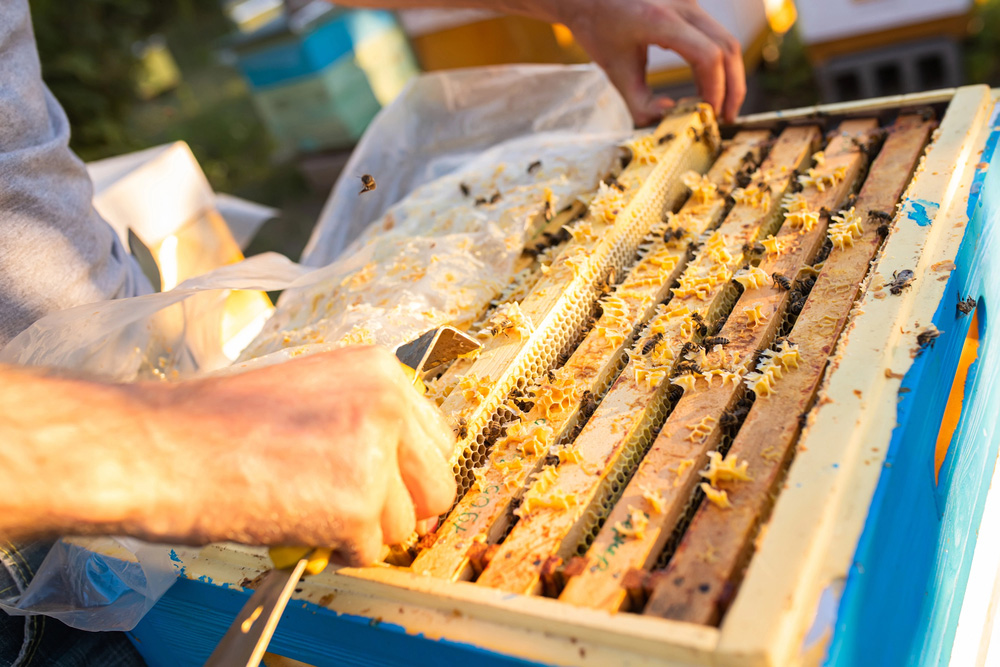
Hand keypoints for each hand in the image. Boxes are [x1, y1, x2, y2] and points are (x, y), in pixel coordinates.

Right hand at [143, 346, 456, 565]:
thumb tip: (401, 476)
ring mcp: (375, 454)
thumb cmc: (215, 423)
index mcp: (378, 369)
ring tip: (305, 509)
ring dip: (360, 532)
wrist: (160, 446)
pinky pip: (367, 552)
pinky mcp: (356, 505)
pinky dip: (332, 552)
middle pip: (437, 485)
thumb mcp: (308, 395)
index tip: (387, 487)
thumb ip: (362, 423)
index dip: (410, 473)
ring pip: (404, 525)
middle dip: (400, 508)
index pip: (436, 438)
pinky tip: (292, 524)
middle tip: (354, 512)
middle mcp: (387, 404)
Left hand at [557, 0, 745, 124]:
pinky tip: (708, 87)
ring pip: (726, 40)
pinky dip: (718, 63)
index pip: (708, 57)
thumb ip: (640, 103)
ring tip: (720, 107)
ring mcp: (689, 1)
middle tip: (725, 117)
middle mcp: (682, 4)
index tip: (707, 115)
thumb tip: (671, 114)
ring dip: (729, 76)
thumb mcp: (615, 72)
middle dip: (731, 87)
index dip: (714, 90)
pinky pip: (715, 35)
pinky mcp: (690, 5)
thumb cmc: (598, 30)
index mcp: (660, 20)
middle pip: (727, 48)